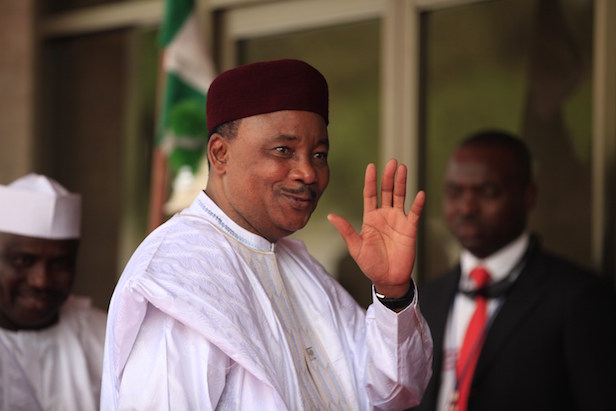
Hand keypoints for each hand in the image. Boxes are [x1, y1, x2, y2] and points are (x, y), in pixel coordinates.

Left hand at [327, 159, 424, 297]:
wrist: (387, 279)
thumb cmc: (370, 264)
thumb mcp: (355, 247)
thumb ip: (346, 230)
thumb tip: (330, 216)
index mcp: (370, 217)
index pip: (370, 194)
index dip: (371, 180)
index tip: (371, 166)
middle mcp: (384, 215)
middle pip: (387, 191)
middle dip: (388, 177)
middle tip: (391, 162)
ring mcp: (398, 220)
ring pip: (401, 196)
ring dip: (402, 183)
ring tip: (403, 168)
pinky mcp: (409, 228)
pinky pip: (414, 213)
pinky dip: (417, 203)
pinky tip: (419, 193)